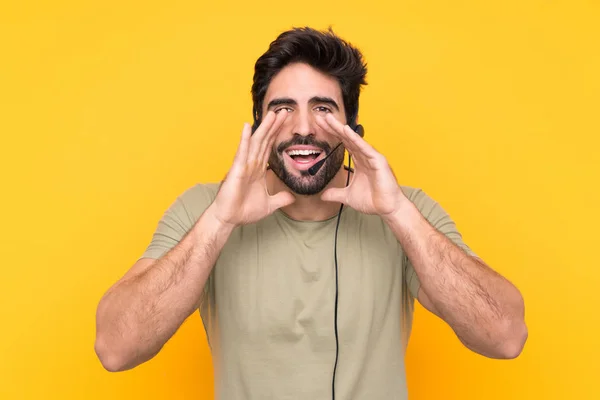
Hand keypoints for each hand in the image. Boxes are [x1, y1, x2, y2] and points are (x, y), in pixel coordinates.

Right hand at [211, 111, 294, 226]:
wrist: (229, 219)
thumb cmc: (243, 211)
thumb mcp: (269, 205)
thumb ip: (280, 199)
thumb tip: (292, 197)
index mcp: (258, 169)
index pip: (270, 148)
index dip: (278, 135)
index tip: (286, 123)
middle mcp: (251, 164)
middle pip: (265, 140)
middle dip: (274, 126)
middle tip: (284, 111)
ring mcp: (243, 165)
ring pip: (256, 142)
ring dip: (264, 128)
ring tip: (272, 114)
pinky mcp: (236, 170)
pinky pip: (242, 152)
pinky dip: (244, 139)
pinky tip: (247, 126)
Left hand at [315, 113, 406, 216]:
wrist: (387, 209)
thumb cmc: (373, 200)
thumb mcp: (347, 197)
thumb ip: (335, 194)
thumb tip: (323, 196)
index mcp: (360, 161)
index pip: (344, 143)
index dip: (333, 134)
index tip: (320, 125)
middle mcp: (365, 156)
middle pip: (347, 138)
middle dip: (334, 127)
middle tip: (321, 116)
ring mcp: (372, 157)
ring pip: (354, 140)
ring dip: (341, 129)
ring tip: (329, 119)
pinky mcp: (378, 161)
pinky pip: (365, 148)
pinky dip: (355, 139)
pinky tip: (346, 131)